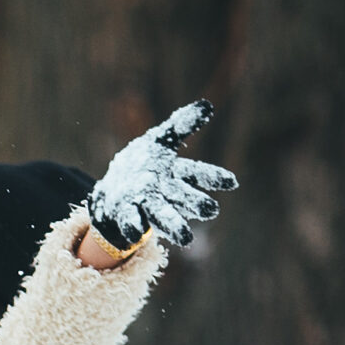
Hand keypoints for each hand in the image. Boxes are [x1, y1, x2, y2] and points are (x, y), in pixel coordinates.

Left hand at [89, 101, 236, 249]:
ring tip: (186, 239)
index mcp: (175, 174)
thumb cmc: (143, 165)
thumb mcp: (159, 140)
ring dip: (173, 225)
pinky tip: (136, 233)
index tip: (231, 182)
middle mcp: (164, 191)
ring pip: (162, 215)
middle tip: (211, 210)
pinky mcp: (126, 212)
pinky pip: (131, 221)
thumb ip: (181, 125)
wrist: (113, 188)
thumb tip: (206, 105)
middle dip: (196, 203)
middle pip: (183, 197)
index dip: (213, 177)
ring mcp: (145, 203)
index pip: (196, 173)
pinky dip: (134, 227)